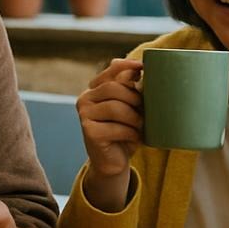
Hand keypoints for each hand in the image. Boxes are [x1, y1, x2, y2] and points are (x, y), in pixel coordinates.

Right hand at [76, 58, 143, 210]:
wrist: (114, 161)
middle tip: (143, 112)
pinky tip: (133, 138)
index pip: (113, 69)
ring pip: (116, 107)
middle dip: (135, 99)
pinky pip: (117, 127)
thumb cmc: (125, 130)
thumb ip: (131, 87)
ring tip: (140, 126)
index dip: (129, 66)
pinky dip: (131, 133)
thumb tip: (137, 67)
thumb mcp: (131, 107)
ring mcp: (84, 115)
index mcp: (95, 88)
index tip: (144, 68)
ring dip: (135, 118)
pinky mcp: (89, 132)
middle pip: (115, 88)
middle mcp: (85, 98)